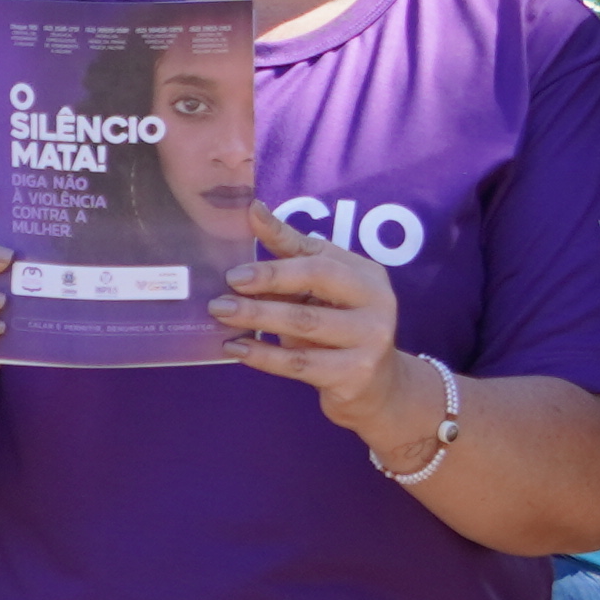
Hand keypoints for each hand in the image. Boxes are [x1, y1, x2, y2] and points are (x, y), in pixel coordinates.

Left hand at [214, 210, 404, 416]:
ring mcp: (370, 339)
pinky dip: (262, 355)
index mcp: (366, 275)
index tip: (239, 250)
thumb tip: (253, 210)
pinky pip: (299, 363)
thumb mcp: (322, 292)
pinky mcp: (354, 375)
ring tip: (221, 313)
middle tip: (227, 285)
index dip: (277, 249)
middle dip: (268, 280)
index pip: (318, 254)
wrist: (377, 388)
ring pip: (304, 323)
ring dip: (257, 316)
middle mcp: (376, 302)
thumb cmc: (340, 330)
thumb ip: (291, 255)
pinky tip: (236, 348)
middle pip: (317, 279)